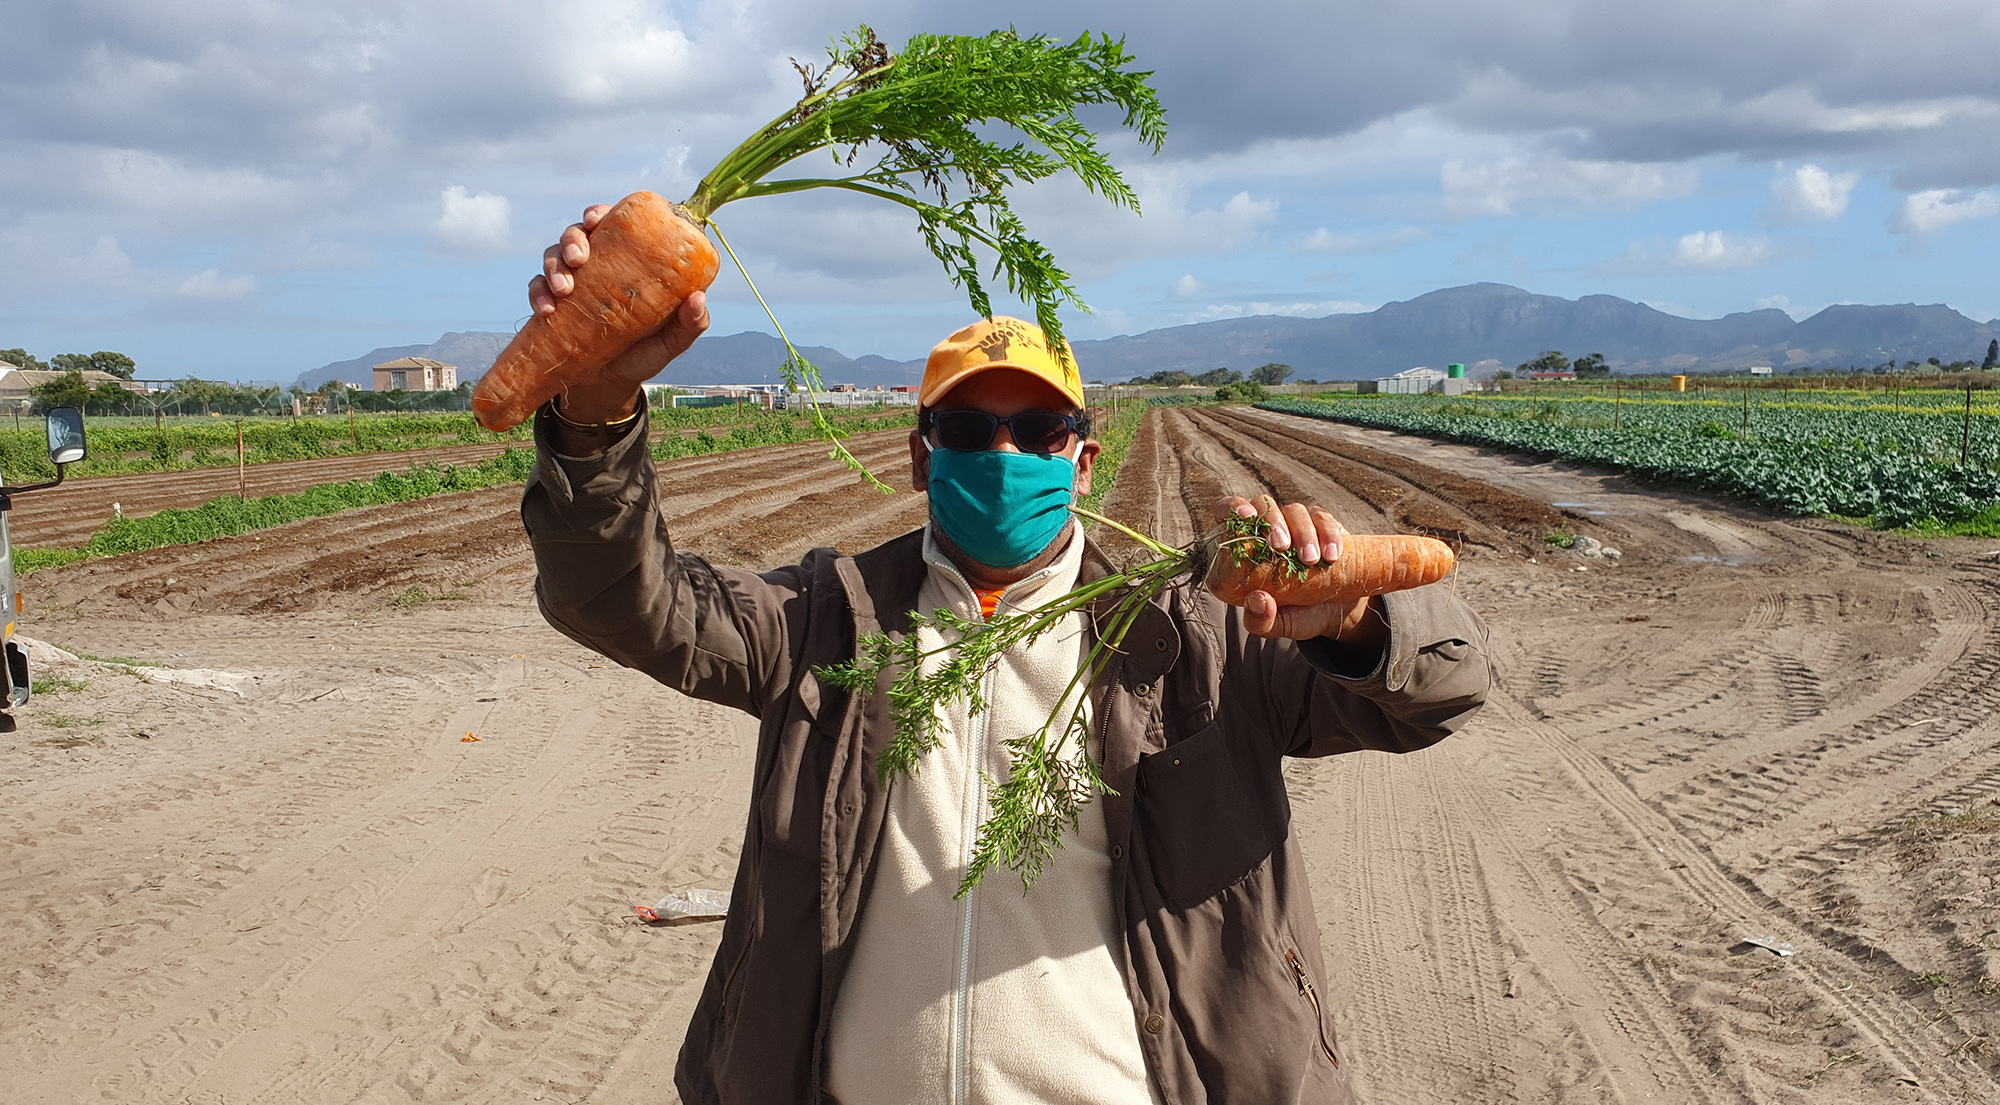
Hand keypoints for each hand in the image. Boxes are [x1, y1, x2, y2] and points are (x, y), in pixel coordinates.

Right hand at [527, 204, 710, 422]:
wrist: (610, 387)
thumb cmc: (644, 354)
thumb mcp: (671, 341)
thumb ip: (690, 324)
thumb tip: (698, 298)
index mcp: (627, 261)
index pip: (613, 224)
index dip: (600, 213)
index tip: (595, 219)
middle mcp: (598, 265)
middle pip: (578, 232)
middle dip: (573, 239)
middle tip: (578, 259)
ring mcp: (573, 283)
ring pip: (553, 255)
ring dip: (554, 266)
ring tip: (562, 289)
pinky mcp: (552, 303)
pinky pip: (536, 287)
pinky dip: (537, 293)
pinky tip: (546, 310)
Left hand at [1214, 494, 1385, 647]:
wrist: (1335, 612)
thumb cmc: (1295, 615)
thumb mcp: (1276, 625)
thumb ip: (1260, 620)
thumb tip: (1256, 600)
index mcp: (1243, 549)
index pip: (1227, 511)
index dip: (1233, 507)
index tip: (1246, 517)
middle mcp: (1267, 530)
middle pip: (1263, 506)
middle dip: (1273, 522)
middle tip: (1283, 547)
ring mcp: (1295, 525)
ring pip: (1295, 511)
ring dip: (1302, 532)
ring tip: (1310, 559)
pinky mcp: (1322, 525)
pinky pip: (1323, 518)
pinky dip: (1328, 534)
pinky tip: (1332, 556)